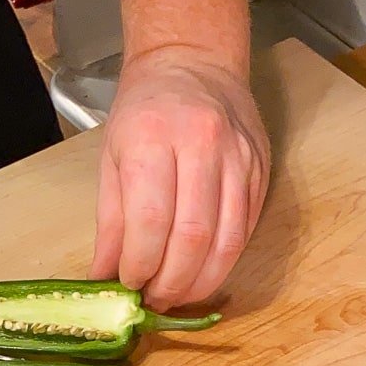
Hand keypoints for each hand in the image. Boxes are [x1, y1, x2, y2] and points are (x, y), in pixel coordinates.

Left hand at [90, 46, 269, 310]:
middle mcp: (201, 144)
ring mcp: (238, 157)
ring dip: (201, 282)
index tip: (129, 287)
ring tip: (178, 295)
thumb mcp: (111, 157)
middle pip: (192, 237)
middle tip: (155, 301)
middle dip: (172, 282)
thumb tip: (104, 279)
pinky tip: (202, 272)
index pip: (150, 221)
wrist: (193, 63)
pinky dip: (223, 261)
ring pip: (227, 241)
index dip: (140, 266)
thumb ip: (110, 222)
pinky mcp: (261, 170)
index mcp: (152, 137)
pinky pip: (245, 230)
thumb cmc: (144, 111)